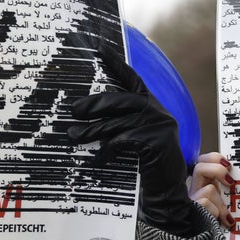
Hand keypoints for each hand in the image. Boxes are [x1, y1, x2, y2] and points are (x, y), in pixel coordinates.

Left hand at [68, 44, 192, 236]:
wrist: (166, 191)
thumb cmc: (144, 164)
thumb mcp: (131, 137)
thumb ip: (118, 122)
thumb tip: (83, 114)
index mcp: (151, 105)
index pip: (131, 78)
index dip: (115, 63)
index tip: (98, 47)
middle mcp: (158, 110)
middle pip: (120, 100)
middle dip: (94, 105)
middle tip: (73, 111)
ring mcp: (160, 125)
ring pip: (117, 123)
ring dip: (92, 131)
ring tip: (73, 136)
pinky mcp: (158, 141)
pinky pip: (124, 140)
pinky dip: (108, 149)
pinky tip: (100, 157)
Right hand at [189, 152, 235, 227]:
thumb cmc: (213, 224)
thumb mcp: (222, 204)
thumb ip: (225, 193)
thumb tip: (238, 184)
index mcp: (202, 185)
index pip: (202, 162)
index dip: (214, 158)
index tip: (228, 165)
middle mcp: (194, 191)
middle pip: (199, 167)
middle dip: (217, 170)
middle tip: (230, 181)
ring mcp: (190, 201)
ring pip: (208, 189)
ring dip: (221, 204)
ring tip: (226, 216)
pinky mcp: (191, 212)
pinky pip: (207, 205)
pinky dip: (217, 212)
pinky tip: (222, 222)